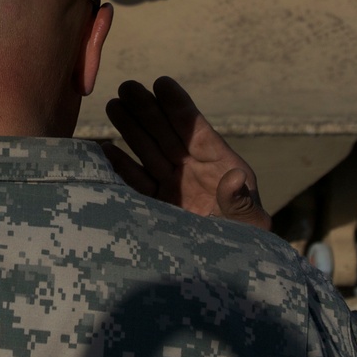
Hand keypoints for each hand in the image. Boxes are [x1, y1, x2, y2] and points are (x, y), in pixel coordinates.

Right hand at [104, 76, 270, 229]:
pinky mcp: (155, 207)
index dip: (179, 107)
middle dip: (147, 110)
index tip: (161, 83)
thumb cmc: (248, 244)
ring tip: (113, 105)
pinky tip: (106, 149)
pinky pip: (136, 182)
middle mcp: (193, 171)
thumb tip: (236, 179)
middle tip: (127, 86)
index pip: (196, 130)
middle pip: (166, 134)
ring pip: (148, 151)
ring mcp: (172, 187)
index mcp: (220, 165)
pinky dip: (121, 166)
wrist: (228, 273)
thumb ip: (240, 202)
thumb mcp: (250, 224)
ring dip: (131, 128)